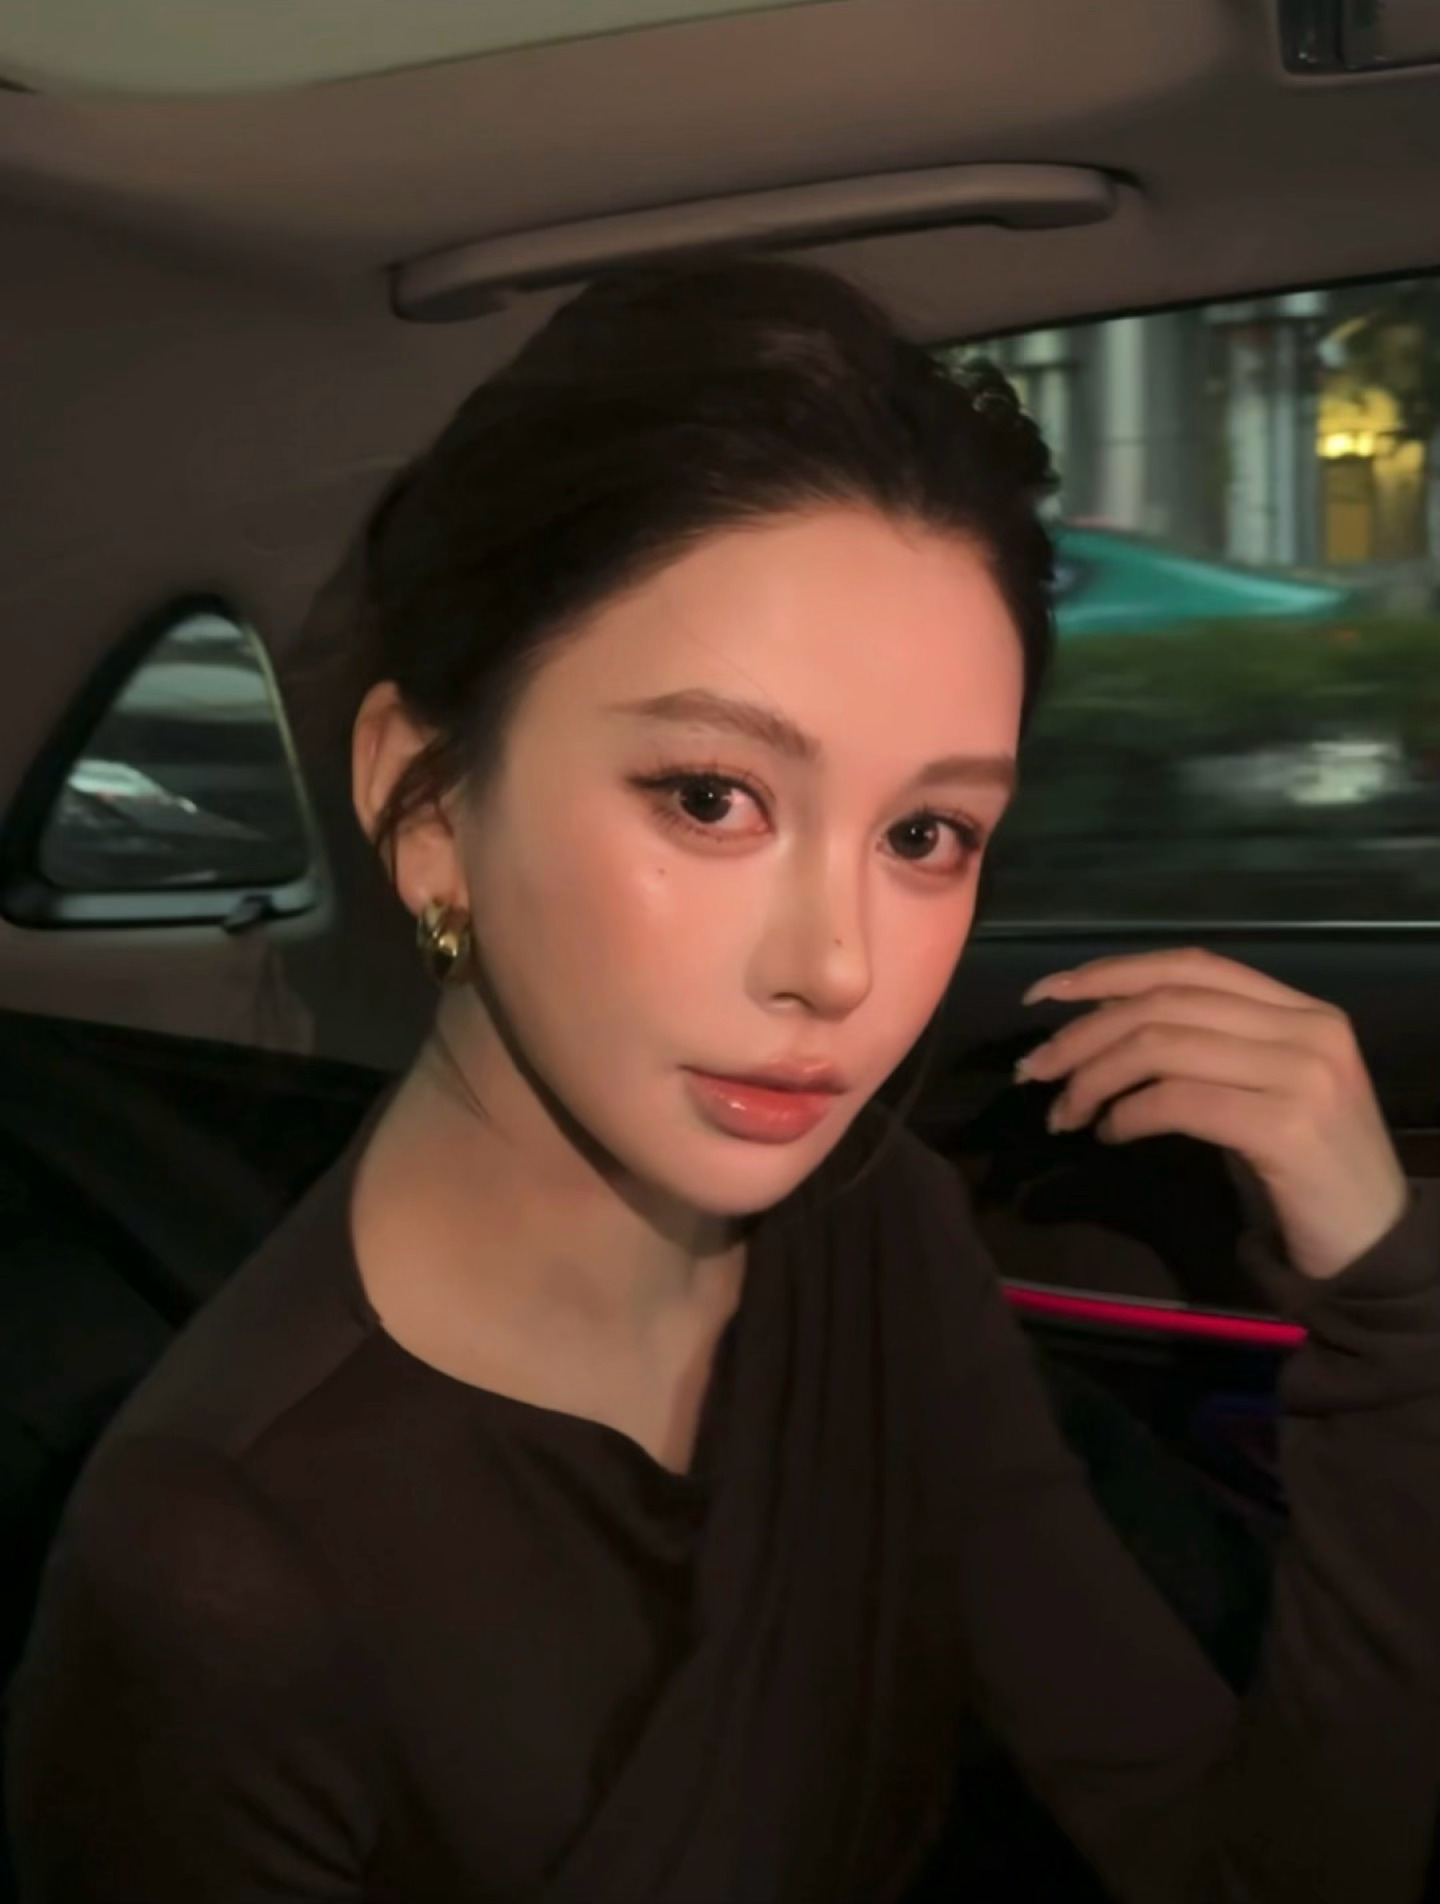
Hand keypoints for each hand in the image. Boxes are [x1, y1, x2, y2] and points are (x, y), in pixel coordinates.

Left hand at [1016, 946, 1409, 1281]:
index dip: (1109, 972)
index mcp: (1301, 1009)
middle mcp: (1306, 1028)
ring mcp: (1302, 1072)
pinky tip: (1109, 1134)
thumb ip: (1207, 1046)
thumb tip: (1103, 1024)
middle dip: (1083, 1032)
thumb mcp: (1265, 1088)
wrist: (1376, 1244)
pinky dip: (1127, 1114)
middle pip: (1166, 1002)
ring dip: (1094, 1078)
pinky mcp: (1285, 1125)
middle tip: (1034, 1069)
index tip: (1045, 993)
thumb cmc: (1310, 1170)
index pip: (1191, 966)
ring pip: (1163, 1045)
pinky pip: (1177, 1100)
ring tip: (1063, 1113)